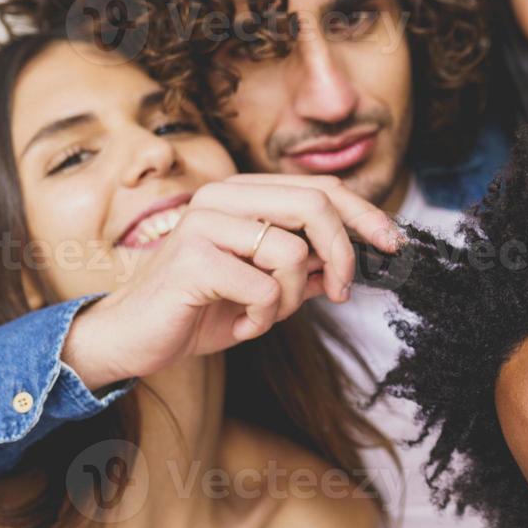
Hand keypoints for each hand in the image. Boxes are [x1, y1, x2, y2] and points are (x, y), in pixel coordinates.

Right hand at [63, 174, 403, 389]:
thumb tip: (357, 260)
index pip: (320, 188)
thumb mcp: (267, 287)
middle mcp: (222, 197)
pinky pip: (265, 288)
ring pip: (293, 253)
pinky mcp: (193, 259)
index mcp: (242, 195)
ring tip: (264, 315)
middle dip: (343, 254)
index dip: (365, 213)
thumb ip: (308, 268)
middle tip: (342, 292)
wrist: (134, 339)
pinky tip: (240, 326)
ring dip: (293, 298)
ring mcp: (205, 224)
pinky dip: (263, 318)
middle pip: (316, 206)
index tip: (394, 243)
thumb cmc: (200, 309)